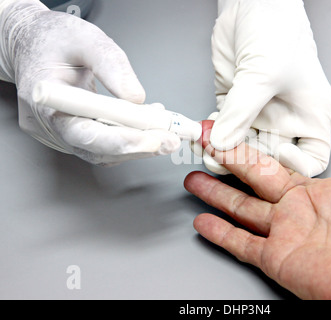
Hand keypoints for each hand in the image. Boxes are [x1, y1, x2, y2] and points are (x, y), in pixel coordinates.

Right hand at [0, 0, 180, 164]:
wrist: (33, 42)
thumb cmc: (52, 38)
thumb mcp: (85, 38)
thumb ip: (111, 64)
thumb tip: (136, 98)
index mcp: (46, 98)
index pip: (83, 132)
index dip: (120, 140)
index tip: (151, 139)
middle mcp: (52, 122)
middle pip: (98, 149)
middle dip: (139, 146)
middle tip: (170, 140)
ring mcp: (62, 131)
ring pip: (104, 150)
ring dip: (138, 144)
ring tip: (167, 130)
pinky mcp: (75, 132)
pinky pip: (104, 143)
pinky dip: (130, 137)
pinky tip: (149, 125)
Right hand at [185, 101, 330, 298]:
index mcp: (315, 191)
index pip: (273, 164)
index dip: (250, 148)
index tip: (232, 133)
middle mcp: (295, 211)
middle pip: (250, 183)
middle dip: (225, 164)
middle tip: (204, 148)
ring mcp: (284, 235)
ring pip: (240, 211)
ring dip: (216, 196)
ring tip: (194, 181)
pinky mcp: (277, 260)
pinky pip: (242, 245)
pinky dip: (221, 235)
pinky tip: (203, 223)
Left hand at [202, 0, 330, 176]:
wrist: (251, 4)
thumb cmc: (277, 30)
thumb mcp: (264, 74)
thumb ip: (242, 113)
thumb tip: (222, 145)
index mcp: (310, 114)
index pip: (313, 158)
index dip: (296, 166)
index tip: (275, 157)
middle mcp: (286, 119)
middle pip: (270, 158)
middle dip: (247, 163)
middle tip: (224, 160)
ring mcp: (259, 114)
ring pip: (243, 147)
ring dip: (223, 152)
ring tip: (206, 150)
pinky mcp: (234, 105)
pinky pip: (223, 129)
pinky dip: (211, 135)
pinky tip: (200, 136)